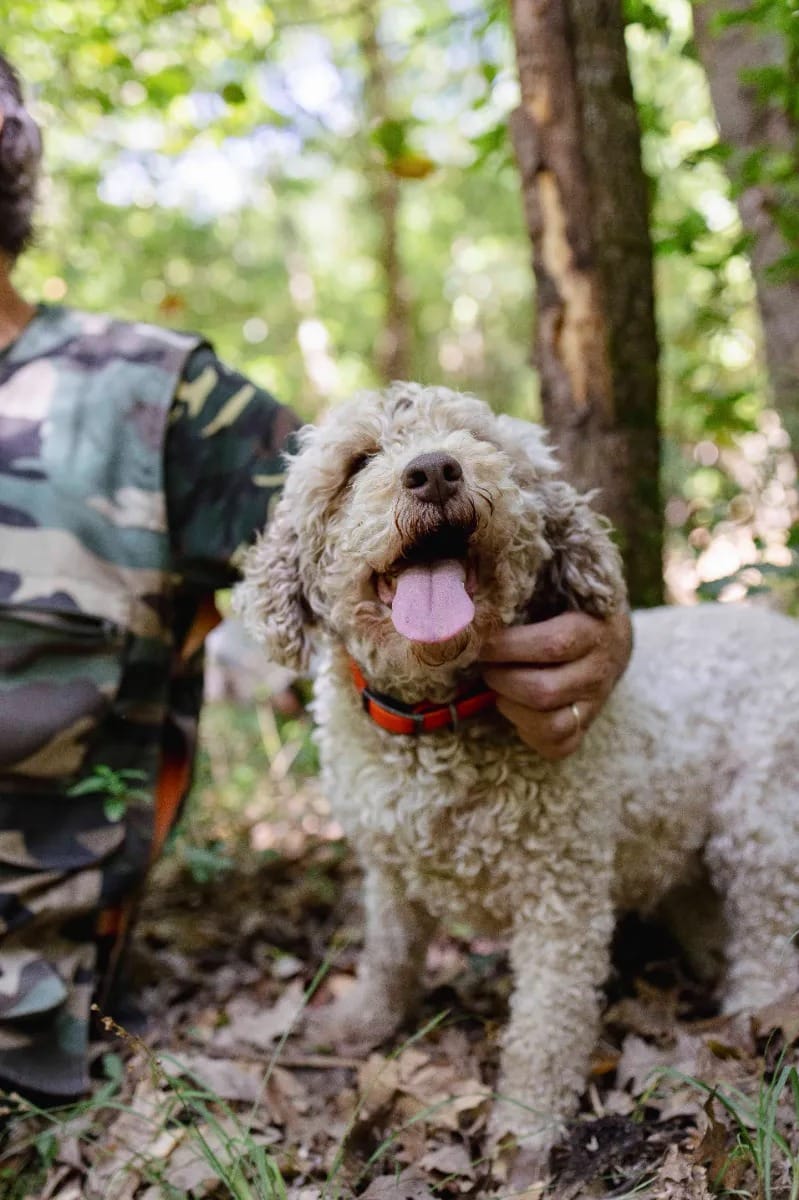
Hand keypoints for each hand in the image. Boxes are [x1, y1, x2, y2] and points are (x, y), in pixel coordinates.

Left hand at [480, 609, 632, 759]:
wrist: (611, 638)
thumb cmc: (568, 609)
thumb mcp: (558, 591)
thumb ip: (524, 594)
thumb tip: (472, 599)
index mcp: (591, 631)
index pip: (552, 645)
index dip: (507, 646)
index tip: (480, 641)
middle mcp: (597, 672)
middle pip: (544, 691)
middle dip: (501, 679)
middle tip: (485, 666)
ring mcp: (594, 705)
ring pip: (551, 725)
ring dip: (512, 708)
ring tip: (499, 688)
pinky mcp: (586, 728)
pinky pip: (558, 746)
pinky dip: (529, 733)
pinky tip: (518, 709)